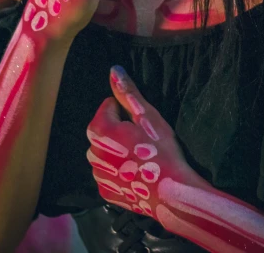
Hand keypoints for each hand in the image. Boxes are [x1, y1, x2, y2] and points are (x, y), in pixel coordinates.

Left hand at [87, 65, 194, 218]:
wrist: (172, 193)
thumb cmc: (161, 150)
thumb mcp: (147, 116)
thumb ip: (127, 92)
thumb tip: (113, 70)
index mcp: (99, 129)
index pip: (108, 106)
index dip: (126, 111)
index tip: (142, 123)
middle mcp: (92, 152)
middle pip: (103, 129)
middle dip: (118, 129)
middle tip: (143, 139)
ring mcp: (97, 175)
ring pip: (105, 152)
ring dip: (117, 150)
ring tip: (140, 157)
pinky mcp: (105, 192)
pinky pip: (108, 174)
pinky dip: (119, 171)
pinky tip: (136, 173)